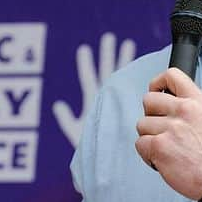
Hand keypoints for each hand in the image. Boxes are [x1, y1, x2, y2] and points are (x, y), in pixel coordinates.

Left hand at [52, 32, 136, 147]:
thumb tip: (57, 104)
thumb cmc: (92, 153)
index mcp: (93, 103)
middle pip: (107, 71)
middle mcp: (106, 101)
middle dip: (108, 54)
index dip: (85, 63)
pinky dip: (137, 78)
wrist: (110, 164)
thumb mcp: (74, 133)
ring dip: (123, 60)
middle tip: (110, 37)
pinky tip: (143, 66)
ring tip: (127, 43)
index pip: (88, 78)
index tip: (84, 48)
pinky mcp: (128, 109)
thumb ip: (66, 119)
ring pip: (122, 77)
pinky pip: (133, 90)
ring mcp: (118, 103)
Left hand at [135, 68, 201, 199]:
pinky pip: (140, 143)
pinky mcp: (159, 146)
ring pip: (142, 125)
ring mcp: (171, 128)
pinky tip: (163, 160)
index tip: (158, 95)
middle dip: (151, 117)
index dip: (157, 84)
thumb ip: (189, 103)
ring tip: (168, 149)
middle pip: (148, 100)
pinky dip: (147, 155)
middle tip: (165, 132)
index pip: (171, 75)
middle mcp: (185, 110)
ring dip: (150, 139)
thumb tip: (164, 94)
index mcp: (197, 101)